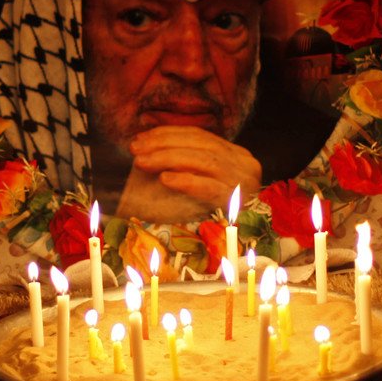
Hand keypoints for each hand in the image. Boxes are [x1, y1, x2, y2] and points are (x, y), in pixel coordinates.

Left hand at [122, 126, 261, 221]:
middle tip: (136, 150)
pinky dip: (186, 181)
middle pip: (199, 146)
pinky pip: (209, 188)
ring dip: (168, 159)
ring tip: (142, 162)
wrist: (242, 246)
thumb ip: (188, 161)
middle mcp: (245, 164)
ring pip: (203, 162)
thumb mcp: (205, 178)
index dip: (168, 134)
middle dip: (164, 145)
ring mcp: (245, 182)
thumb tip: (149, 142)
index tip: (141, 138)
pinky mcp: (239, 202)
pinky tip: (165, 179)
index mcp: (237, 155)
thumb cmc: (215, 212)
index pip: (199, 135)